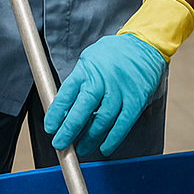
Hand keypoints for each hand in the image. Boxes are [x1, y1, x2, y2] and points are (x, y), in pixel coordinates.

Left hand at [44, 33, 165, 156]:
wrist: (144, 44)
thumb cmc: (112, 54)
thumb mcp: (88, 60)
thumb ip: (77, 82)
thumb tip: (62, 107)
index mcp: (86, 70)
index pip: (66, 94)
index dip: (56, 113)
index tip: (50, 127)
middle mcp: (102, 80)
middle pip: (82, 110)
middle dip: (69, 130)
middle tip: (61, 144)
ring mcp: (120, 90)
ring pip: (102, 120)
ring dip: (90, 138)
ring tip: (82, 149)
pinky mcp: (136, 99)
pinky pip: (123, 123)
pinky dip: (113, 138)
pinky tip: (105, 147)